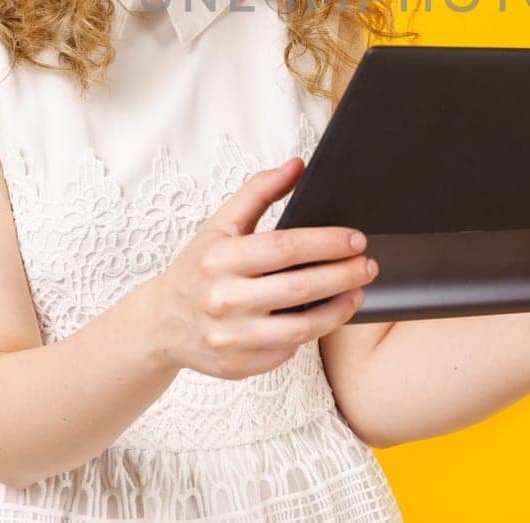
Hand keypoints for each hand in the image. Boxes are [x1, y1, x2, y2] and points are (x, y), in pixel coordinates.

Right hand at [146, 156, 380, 379]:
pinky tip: (325, 316)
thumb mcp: (220, 225)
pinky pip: (287, 350)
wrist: (161, 323)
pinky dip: (311, 333)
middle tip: (369, 265)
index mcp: (219, 259)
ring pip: (300, 328)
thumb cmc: (197, 268)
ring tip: (357, 293)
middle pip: (299, 288)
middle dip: (343, 275)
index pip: (285, 248)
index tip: (357, 239)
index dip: (327, 243)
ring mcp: (231, 338)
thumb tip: (297, 165)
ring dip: (338, 310)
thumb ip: (258, 191)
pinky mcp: (239, 365)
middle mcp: (223, 300)